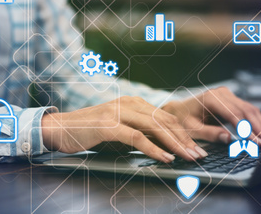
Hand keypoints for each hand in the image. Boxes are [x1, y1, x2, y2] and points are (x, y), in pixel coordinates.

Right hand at [41, 96, 207, 162]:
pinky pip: (136, 137)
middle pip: (164, 120)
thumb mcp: (118, 128)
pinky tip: (165, 157)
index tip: (196, 147)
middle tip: (199, 154)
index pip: (165, 117)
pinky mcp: (108, 125)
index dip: (183, 132)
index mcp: (134, 102)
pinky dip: (153, 148)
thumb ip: (138, 131)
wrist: (60, 127)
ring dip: (174, 143)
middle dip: (185, 139)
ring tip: (188, 157)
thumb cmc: (90, 130)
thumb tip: (161, 145)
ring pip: (154, 127)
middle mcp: (129, 103)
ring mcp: (118, 112)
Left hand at [162, 87, 260, 144]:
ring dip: (259, 123)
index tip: (254, 141)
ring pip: (249, 108)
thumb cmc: (183, 119)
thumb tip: (229, 139)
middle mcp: (221, 93)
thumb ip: (210, 133)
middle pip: (245, 109)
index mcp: (210, 98)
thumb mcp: (192, 129)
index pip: (233, 113)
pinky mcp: (231, 100)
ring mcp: (227, 95)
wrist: (179, 110)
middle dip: (256, 126)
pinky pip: (247, 110)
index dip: (245, 128)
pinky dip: (256, 121)